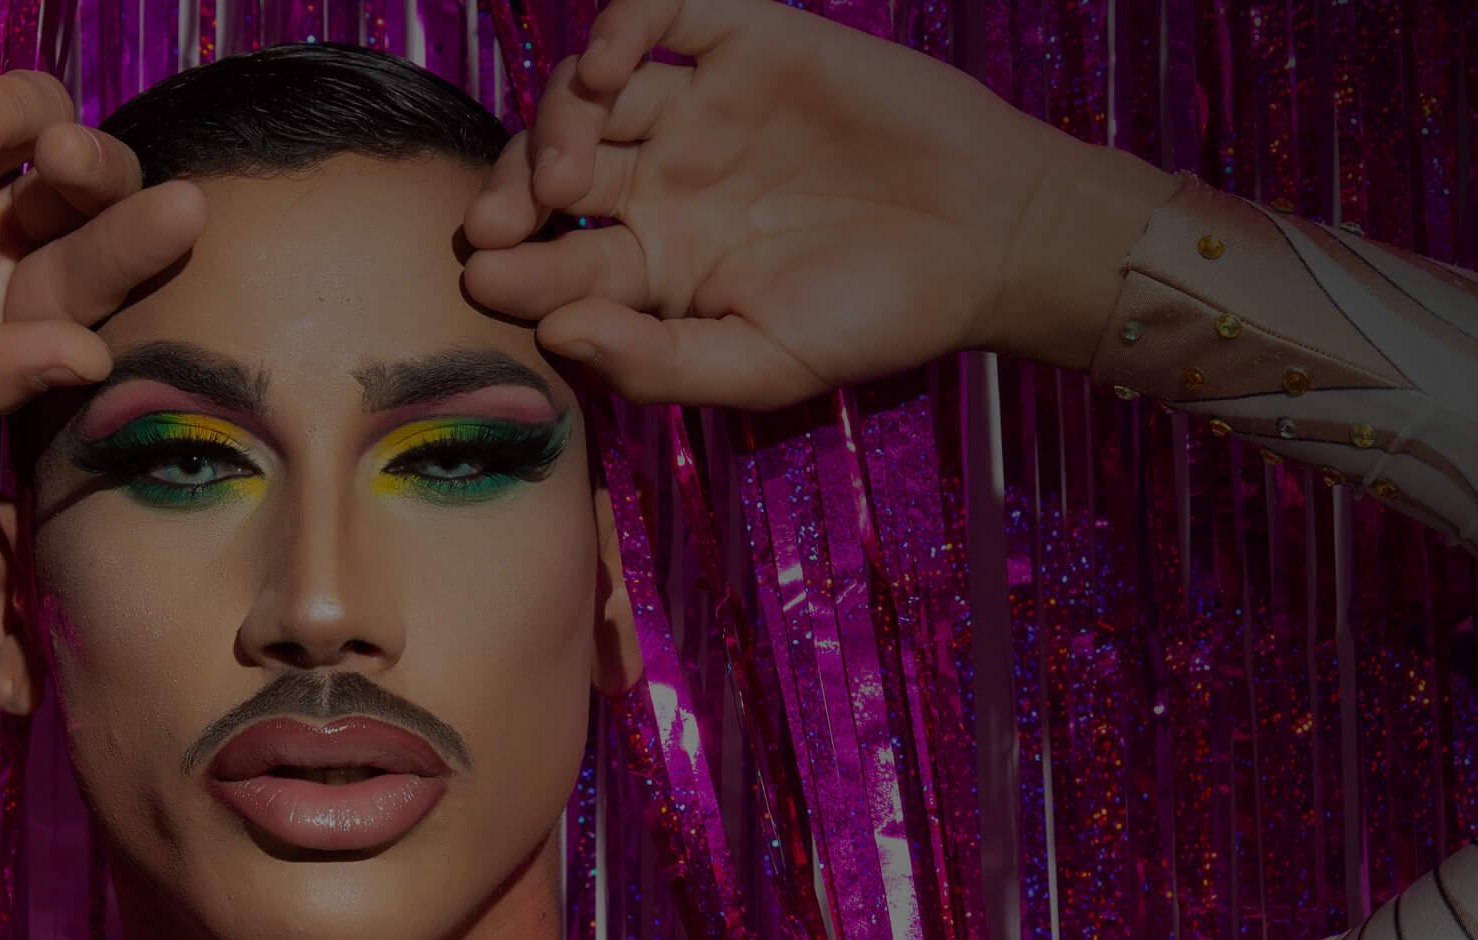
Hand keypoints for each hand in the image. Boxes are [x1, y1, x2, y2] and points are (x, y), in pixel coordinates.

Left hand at [459, 0, 1183, 410]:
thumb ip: (655, 362)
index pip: (555, 261)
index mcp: (654, 266)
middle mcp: (663, 182)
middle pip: (551, 169)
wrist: (992, 240)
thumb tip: (556, 334)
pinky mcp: (748, 45)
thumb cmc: (879, 317)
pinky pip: (663, 15)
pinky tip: (607, 71)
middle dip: (508, 193)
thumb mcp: (764, 367)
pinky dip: (621, 28)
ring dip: (555, 120)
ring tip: (562, 172)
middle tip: (494, 225)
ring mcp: (701, 109)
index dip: (512, 270)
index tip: (486, 280)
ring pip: (591, 93)